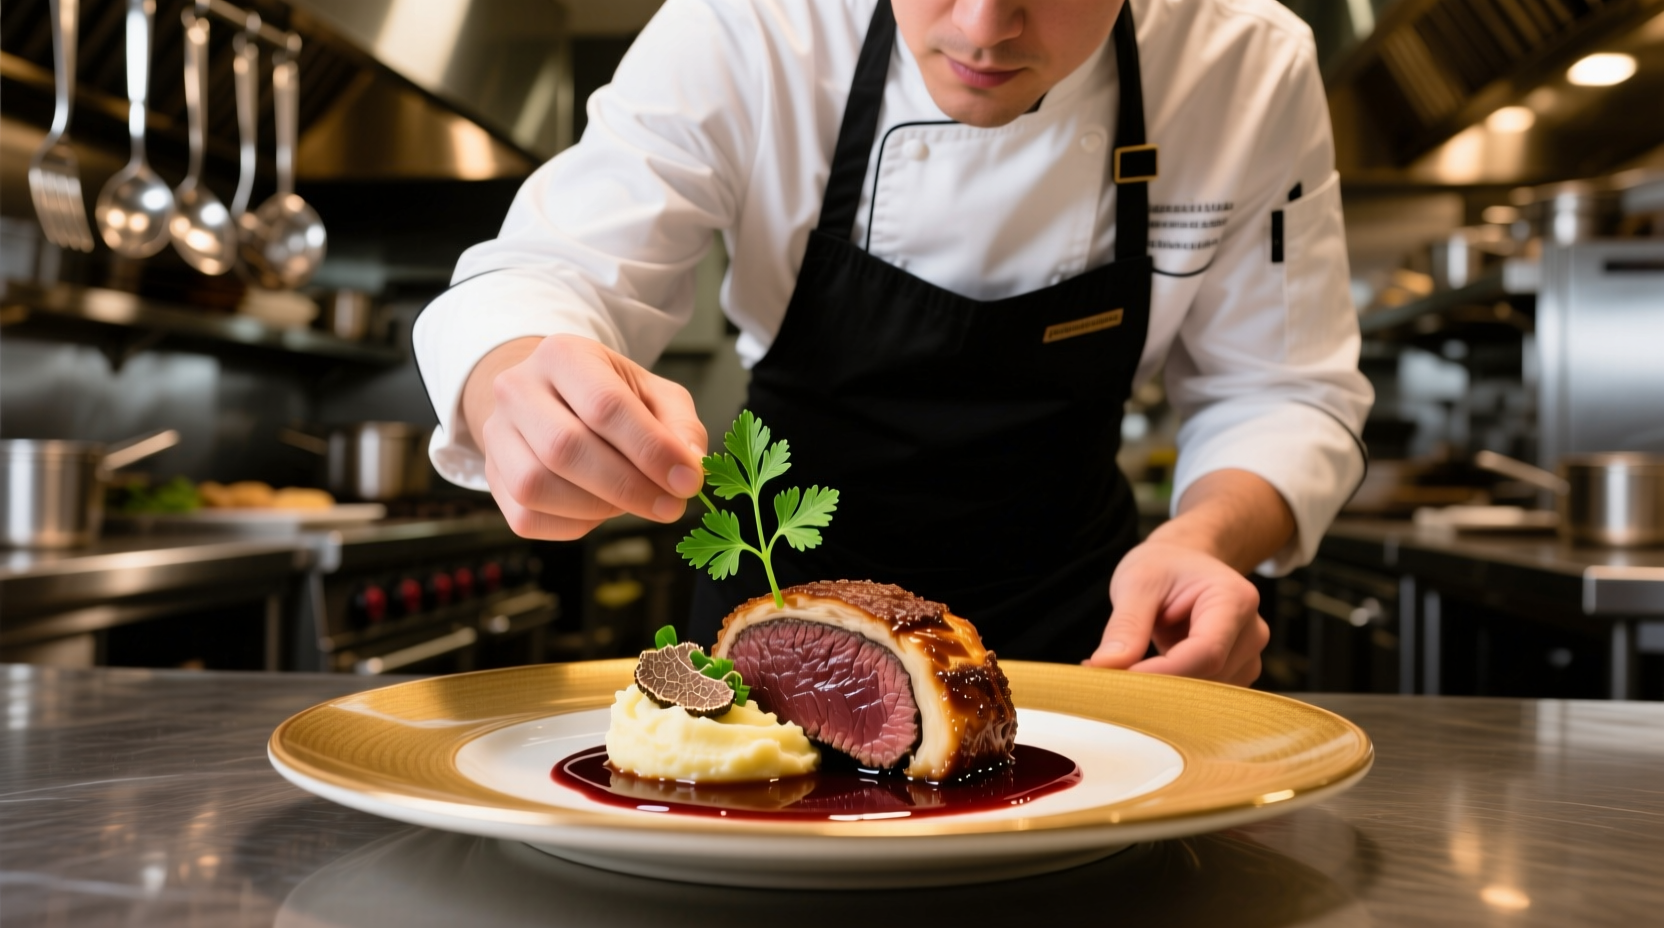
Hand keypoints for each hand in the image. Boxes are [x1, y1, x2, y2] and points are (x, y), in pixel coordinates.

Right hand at [462, 335, 707, 539]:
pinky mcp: (492, 476)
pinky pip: (527, 517)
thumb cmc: (609, 396)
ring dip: (598, 507)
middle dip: (628, 487)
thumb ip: (680, 426)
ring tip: (634, 502)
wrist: (552, 398)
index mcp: (562, 355)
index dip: (650, 450)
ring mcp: (496, 434)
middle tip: (671, 505)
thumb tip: (689, 467)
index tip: (688, 481)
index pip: (605, 406)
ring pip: (537, 486)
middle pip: (566, 449)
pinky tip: (600, 510)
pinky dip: (573, 524)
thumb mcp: (654, 394)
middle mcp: (517, 388)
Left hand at [1081, 468, 1291, 685]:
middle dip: (1158, 682)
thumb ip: (1126, 625)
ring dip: (1163, 689)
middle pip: (1207, 676)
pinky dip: (1173, 691)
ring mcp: (1248, 657)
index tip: (1120, 680)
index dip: (1163, 672)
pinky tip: (1149, 671)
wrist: (1184, 563)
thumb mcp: (1137, 583)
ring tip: (1128, 664)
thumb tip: (1106, 666)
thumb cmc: (1164, 567)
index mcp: (1235, 599)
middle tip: (1109, 676)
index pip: (1206, 651)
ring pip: (1205, 693)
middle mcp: (1252, 632)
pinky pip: (1205, 696)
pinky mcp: (1236, 674)